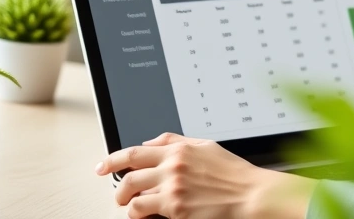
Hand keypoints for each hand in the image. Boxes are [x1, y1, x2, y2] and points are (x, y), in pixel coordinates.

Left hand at [95, 132, 316, 218]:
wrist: (250, 194)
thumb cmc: (233, 173)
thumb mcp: (206, 146)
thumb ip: (175, 141)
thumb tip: (150, 143)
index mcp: (178, 150)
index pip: (134, 152)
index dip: (112, 160)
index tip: (102, 166)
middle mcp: (172, 167)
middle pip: (128, 177)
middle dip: (120, 189)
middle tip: (121, 196)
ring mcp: (173, 189)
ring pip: (133, 198)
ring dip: (129, 205)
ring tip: (134, 208)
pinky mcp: (176, 209)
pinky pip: (145, 212)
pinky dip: (141, 215)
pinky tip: (148, 216)